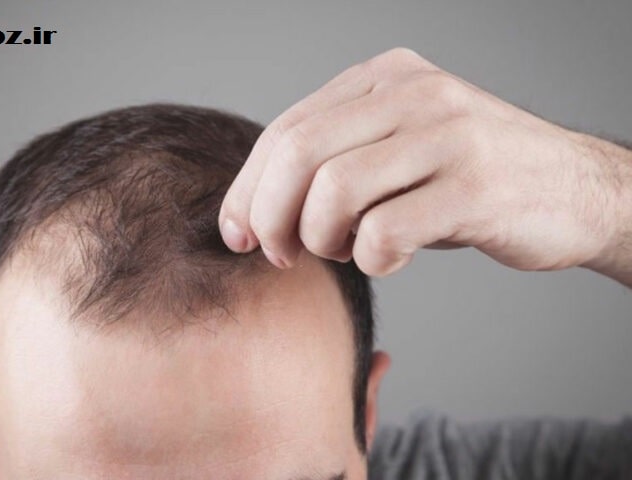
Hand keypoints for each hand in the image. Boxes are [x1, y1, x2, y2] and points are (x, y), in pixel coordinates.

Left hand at [219, 48, 631, 279]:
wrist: (573, 190)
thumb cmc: (466, 180)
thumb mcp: (397, 149)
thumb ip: (333, 161)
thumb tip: (250, 212)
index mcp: (384, 78)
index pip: (286, 129)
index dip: (248, 189)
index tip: (237, 234)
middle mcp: (413, 93)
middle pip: (298, 155)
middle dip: (270, 217)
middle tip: (281, 255)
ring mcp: (448, 135)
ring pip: (335, 192)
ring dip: (323, 240)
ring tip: (346, 251)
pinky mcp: (475, 186)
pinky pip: (386, 232)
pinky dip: (372, 260)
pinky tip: (391, 258)